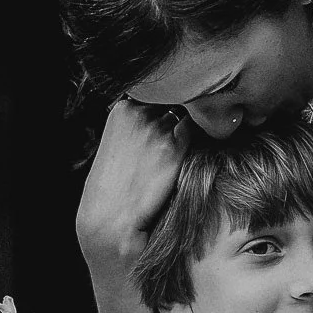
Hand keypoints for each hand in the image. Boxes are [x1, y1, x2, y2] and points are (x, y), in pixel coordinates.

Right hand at [75, 99, 193, 266]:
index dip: (167, 104)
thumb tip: (166, 118)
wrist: (110, 219)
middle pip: (174, 100)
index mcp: (122, 109)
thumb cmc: (111, 189)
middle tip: (179, 136)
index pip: (157, 93)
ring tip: (184, 148)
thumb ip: (137, 126)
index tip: (171, 117)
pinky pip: (199, 130)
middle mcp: (140, 113)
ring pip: (188, 114)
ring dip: (191, 126)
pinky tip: (193, 153)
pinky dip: (202, 137)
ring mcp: (158, 129)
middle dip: (180, 112)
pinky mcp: (176, 148)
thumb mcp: (116, 146)